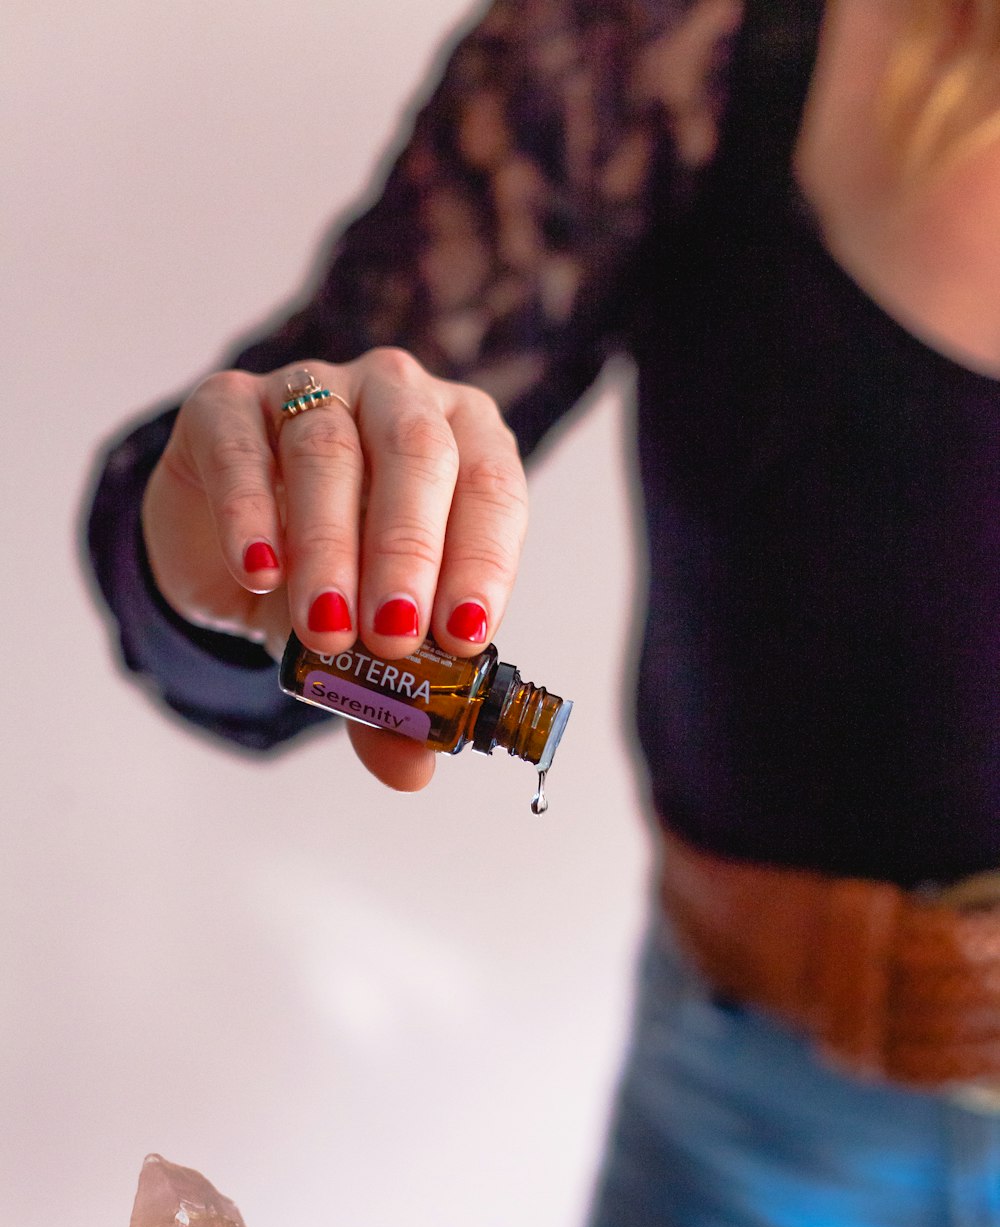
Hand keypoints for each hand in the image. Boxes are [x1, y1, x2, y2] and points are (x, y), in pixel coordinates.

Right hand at [141, 351, 528, 789]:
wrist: (232, 546)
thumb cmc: (333, 578)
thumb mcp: (370, 643)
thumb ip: (393, 700)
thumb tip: (412, 771)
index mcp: (463, 442)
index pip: (493, 488)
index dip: (484, 561)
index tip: (466, 636)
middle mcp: (397, 397)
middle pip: (416, 454)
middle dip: (408, 551)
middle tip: (392, 634)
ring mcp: (311, 388)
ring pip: (330, 450)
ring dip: (331, 547)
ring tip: (326, 629)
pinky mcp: (227, 403)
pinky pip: (242, 447)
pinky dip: (251, 514)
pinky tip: (258, 574)